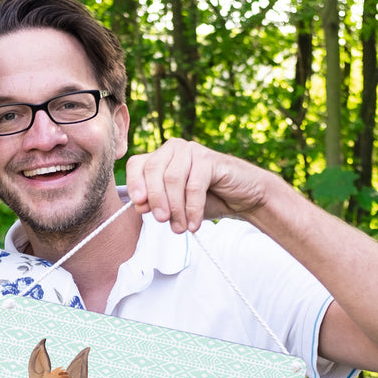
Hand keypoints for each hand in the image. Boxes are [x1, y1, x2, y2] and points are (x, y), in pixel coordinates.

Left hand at [125, 138, 268, 232]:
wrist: (243, 198)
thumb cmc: (206, 200)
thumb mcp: (175, 206)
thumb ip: (156, 204)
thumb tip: (138, 205)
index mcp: (160, 157)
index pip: (137, 164)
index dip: (134, 183)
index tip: (138, 205)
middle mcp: (173, 149)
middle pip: (153, 171)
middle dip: (155, 199)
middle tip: (162, 221)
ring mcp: (192, 151)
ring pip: (172, 179)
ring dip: (175, 208)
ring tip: (180, 228)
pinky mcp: (209, 159)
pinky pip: (193, 186)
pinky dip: (192, 209)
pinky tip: (194, 224)